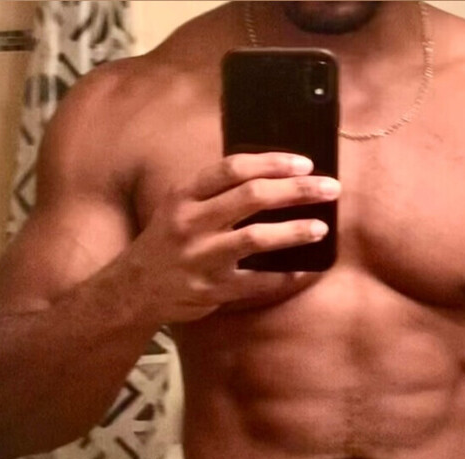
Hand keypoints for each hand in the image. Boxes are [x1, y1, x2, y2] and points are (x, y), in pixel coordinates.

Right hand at [120, 152, 339, 323]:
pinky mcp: (211, 289)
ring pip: (256, 238)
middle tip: (330, 188)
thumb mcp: (179, 206)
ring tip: (321, 228)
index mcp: (184, 195)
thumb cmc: (167, 241)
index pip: (232, 168)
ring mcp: (201, 257)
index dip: (272, 162)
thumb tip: (272, 174)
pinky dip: (284, 277)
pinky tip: (304, 270)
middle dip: (296, 190)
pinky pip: (256, 281)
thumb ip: (215, 191)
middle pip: (252, 197)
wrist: (134, 289)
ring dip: (294, 231)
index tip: (305, 163)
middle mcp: (191, 222)